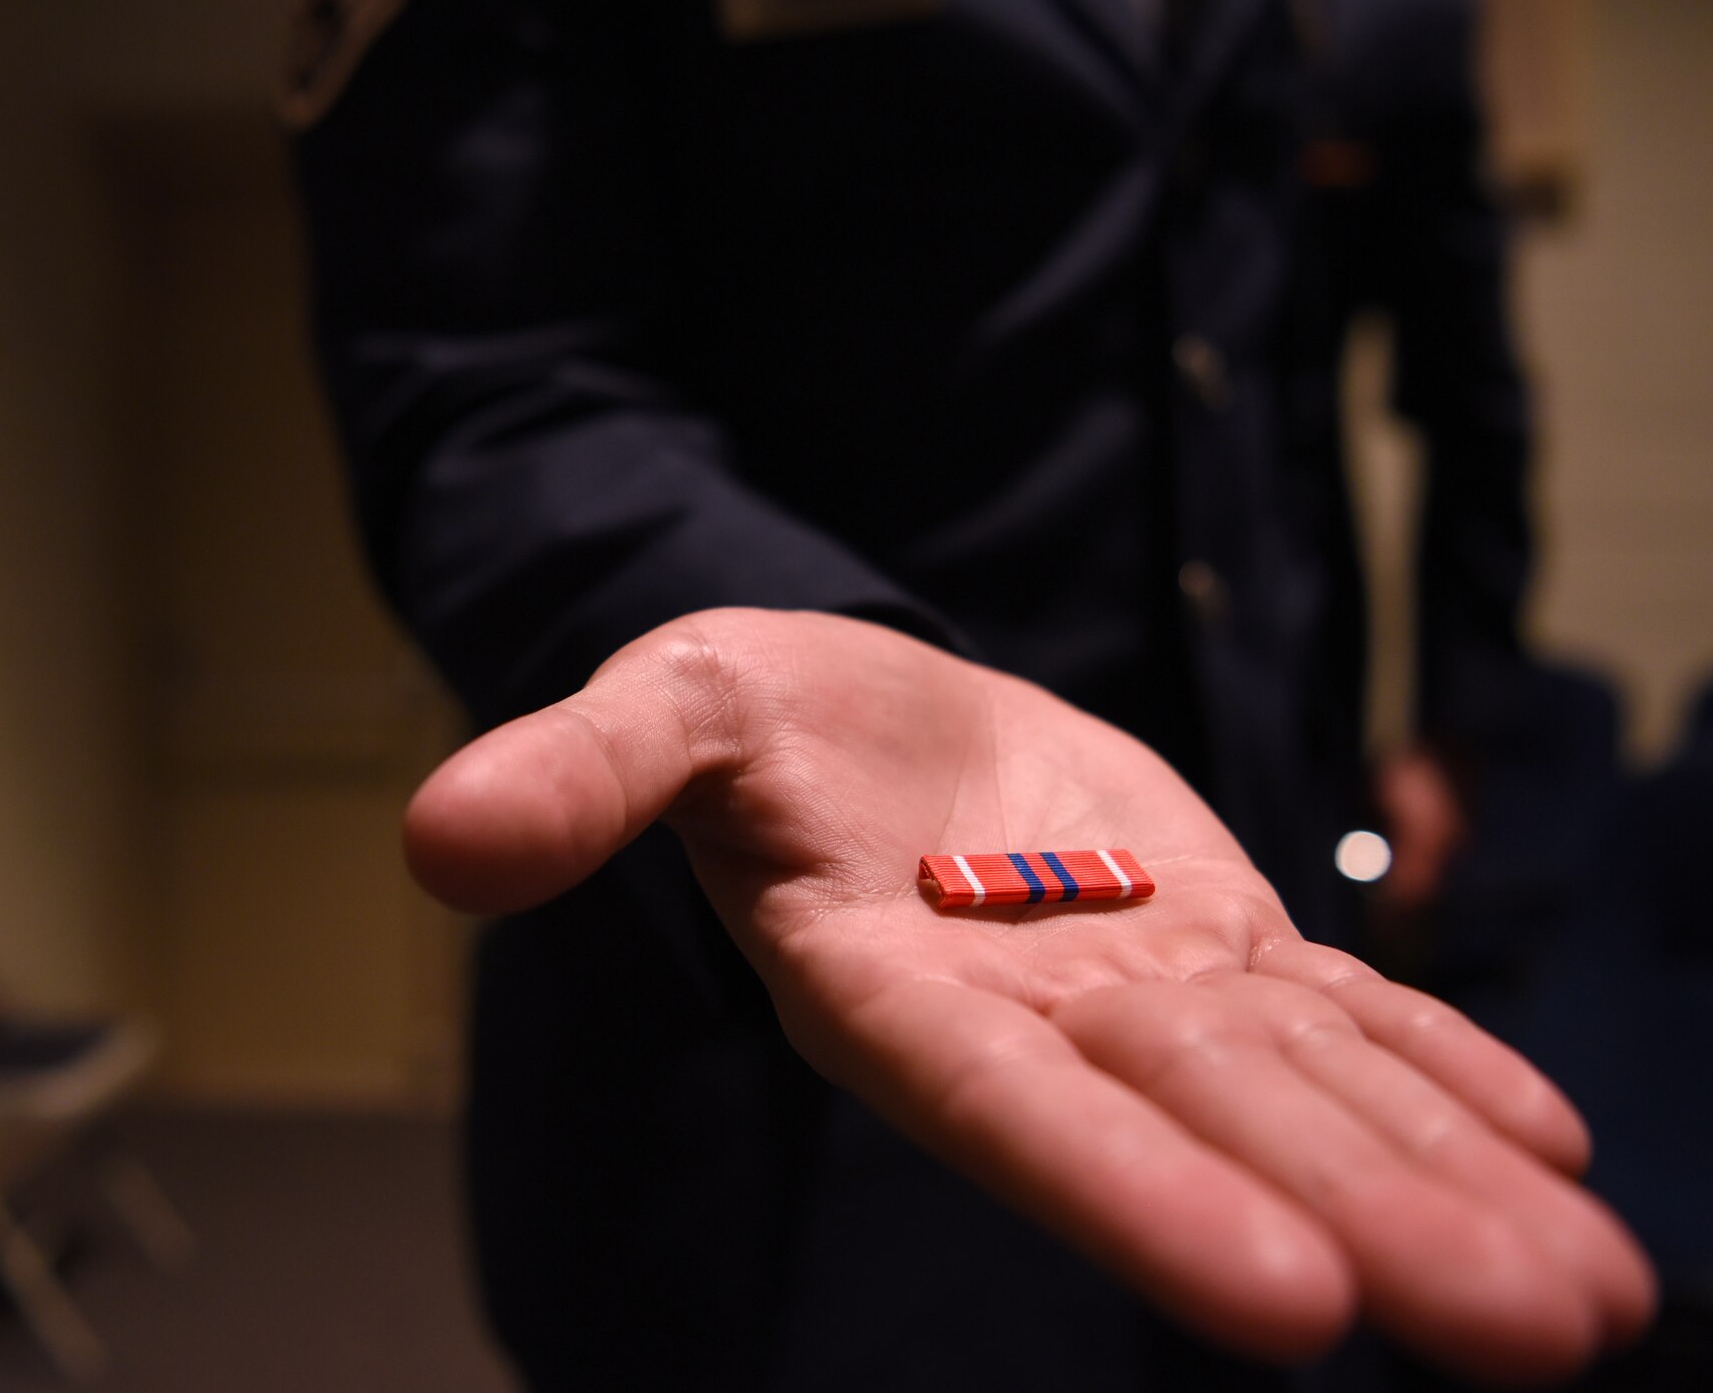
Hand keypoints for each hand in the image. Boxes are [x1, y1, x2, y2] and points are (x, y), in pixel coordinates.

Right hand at [406, 609, 1653, 1381]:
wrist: (859, 705)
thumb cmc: (753, 715)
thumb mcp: (665, 702)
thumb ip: (585, 776)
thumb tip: (440, 839)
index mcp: (883, 983)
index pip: (1007, 1107)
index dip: (1131, 1196)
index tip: (1289, 1307)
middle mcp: (1025, 1014)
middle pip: (1202, 1126)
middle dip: (1363, 1224)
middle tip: (1536, 1339)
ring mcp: (1133, 984)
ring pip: (1300, 1085)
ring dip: (1444, 1181)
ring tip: (1591, 1300)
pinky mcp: (1208, 930)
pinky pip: (1335, 1007)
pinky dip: (1438, 1067)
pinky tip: (1552, 1145)